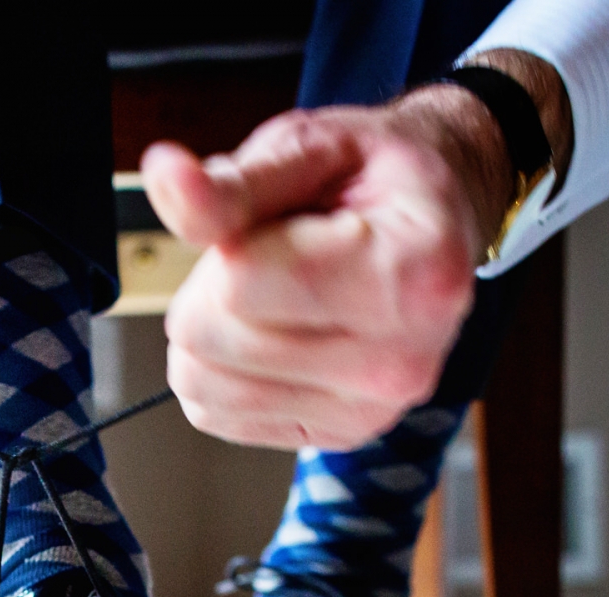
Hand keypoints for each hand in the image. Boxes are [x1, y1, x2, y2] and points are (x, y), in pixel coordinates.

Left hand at [141, 52, 567, 451]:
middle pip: (215, 340)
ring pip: (206, 387)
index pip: (240, 284)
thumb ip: (233, 182)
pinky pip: (221, 416)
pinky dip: (225, 372)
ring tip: (271, 294)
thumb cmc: (380, 180)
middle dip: (211, 289)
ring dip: (212, 332)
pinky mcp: (342, 436)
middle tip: (266, 256)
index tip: (267, 222)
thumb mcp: (311, 149)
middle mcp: (402, 360)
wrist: (440, 219)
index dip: (224, 244)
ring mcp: (373, 410)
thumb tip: (168, 180)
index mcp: (413, 274)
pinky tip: (275, 333)